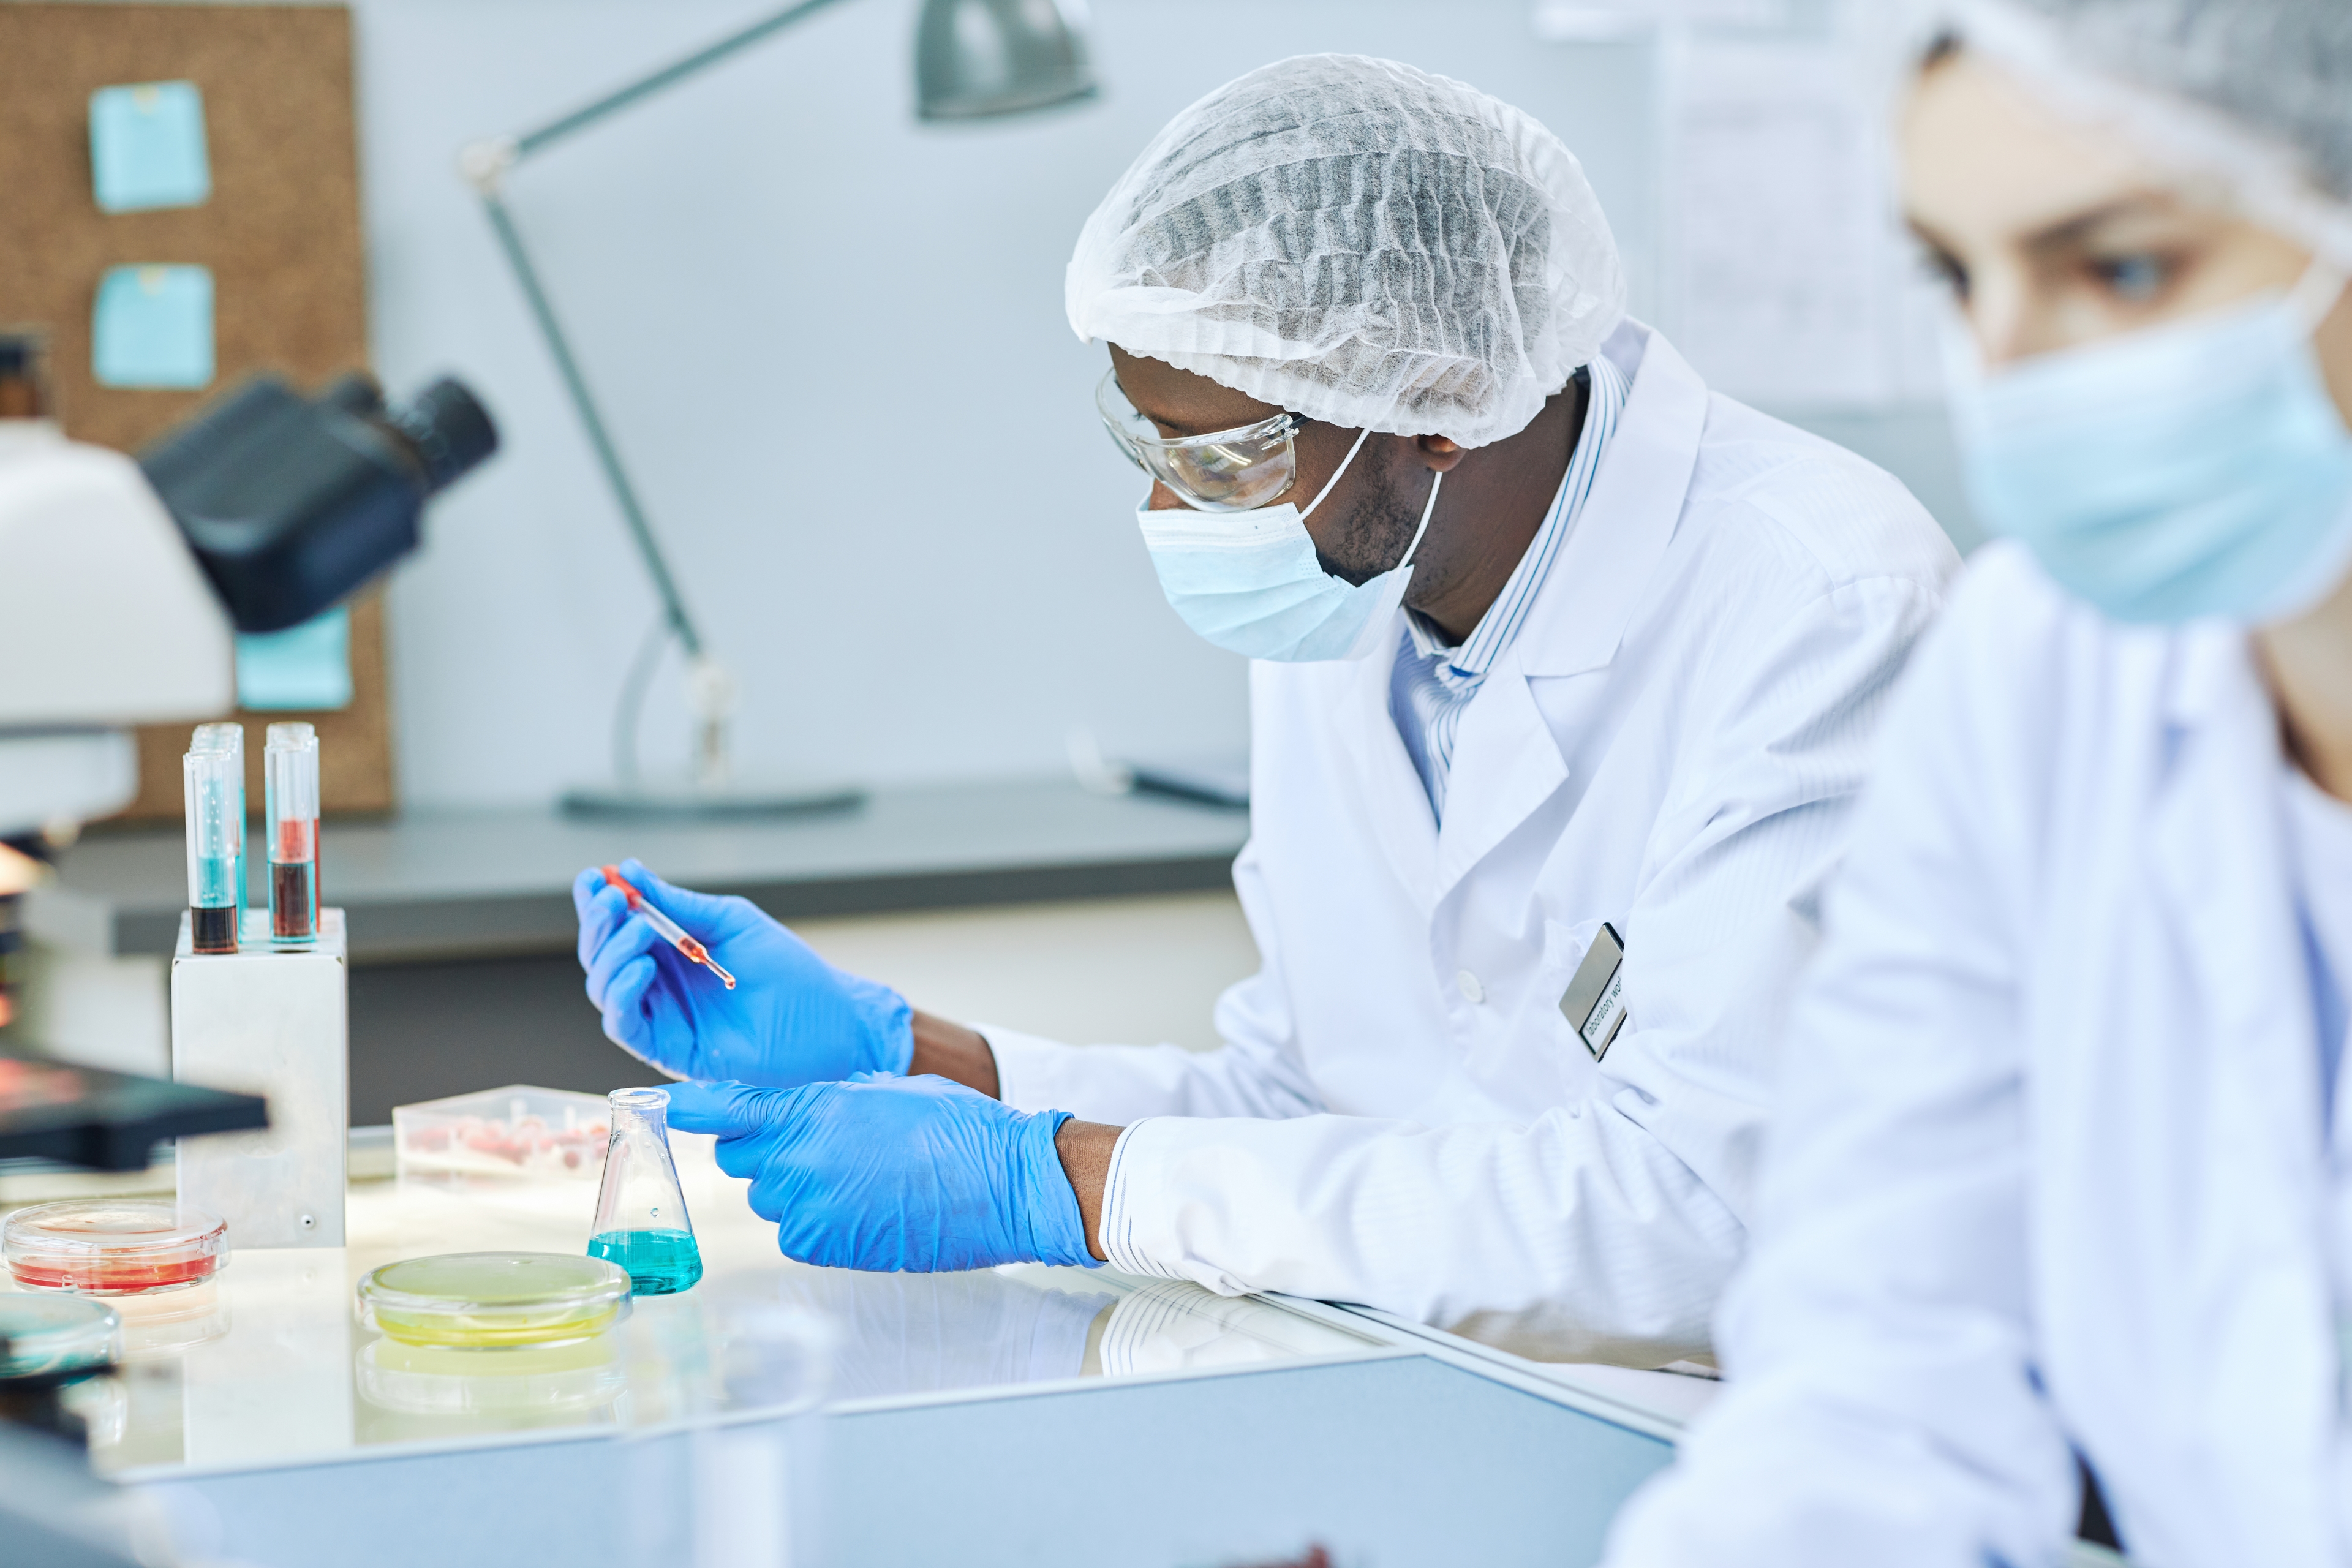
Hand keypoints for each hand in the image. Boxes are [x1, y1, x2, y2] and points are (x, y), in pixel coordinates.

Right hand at [573, 859, 910, 1086]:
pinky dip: (624, 996)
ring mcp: (662, 1017)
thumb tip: (629, 871)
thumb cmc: (789, 971)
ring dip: (612, 956)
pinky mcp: (669, 1050)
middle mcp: (658, 983)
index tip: (593, 877)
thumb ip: (680, 904)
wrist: (828, 1020)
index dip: (597, 902)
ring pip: (605, 990)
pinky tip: (643, 969)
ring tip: (640, 930)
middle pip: (601, 957)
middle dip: (599, 925)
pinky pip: (626, 1026)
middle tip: (612, 900)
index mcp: (671, 949)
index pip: (617, 926)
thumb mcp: (731, 922)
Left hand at [665, 1075, 1097, 1272]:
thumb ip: (834, 1098)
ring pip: (770, 1197)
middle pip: (742, 1158)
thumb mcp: (891, 1089)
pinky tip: (864, 1208)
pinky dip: (818, 1220)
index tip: (659, 1107)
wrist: (1006, 1186)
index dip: (689, 1108)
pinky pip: (796, 1232)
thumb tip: (811, 1107)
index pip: (727, 1109)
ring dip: (796, 1186)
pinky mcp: (827, 1248)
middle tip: (822, 1144)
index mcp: (814, 1110)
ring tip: (858, 1178)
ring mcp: (811, 1210)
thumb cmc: (962, 1130)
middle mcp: (799, 1162)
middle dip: (767, 1148)